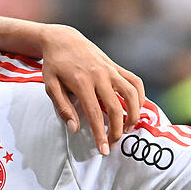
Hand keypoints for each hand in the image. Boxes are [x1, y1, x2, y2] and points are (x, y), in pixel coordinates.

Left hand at [40, 24, 144, 154]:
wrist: (62, 39)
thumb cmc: (54, 65)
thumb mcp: (50, 85)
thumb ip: (62, 107)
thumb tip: (74, 129)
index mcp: (81, 82)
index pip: (94, 114)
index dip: (100, 134)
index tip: (103, 150)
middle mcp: (99, 75)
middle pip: (115, 107)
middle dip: (116, 130)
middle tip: (113, 143)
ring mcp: (110, 69)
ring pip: (131, 94)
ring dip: (133, 114)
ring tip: (127, 128)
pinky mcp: (116, 66)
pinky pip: (134, 81)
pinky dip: (140, 96)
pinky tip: (136, 109)